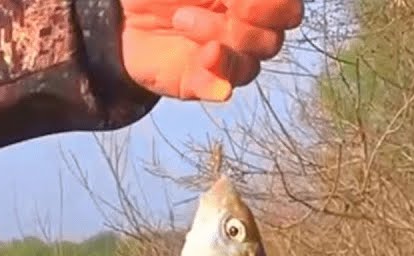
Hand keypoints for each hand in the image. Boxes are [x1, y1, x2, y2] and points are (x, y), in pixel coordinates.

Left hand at [121, 0, 302, 101]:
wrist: (123, 9)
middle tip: (209, 2)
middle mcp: (249, 33)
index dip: (270, 5)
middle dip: (241, 25)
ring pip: (248, 67)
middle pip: (271, 42)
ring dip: (218, 39)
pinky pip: (220, 89)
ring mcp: (227, 61)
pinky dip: (214, 80)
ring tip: (181, 20)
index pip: (289, 11)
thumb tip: (242, 8)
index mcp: (256, 4)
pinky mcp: (203, 83)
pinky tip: (201, 59)